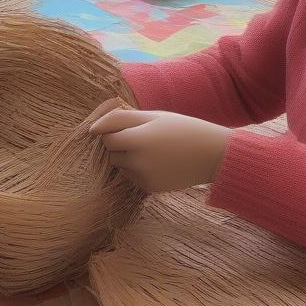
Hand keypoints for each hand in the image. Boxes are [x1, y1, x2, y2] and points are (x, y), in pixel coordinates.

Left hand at [90, 107, 230, 192]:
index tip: (129, 127)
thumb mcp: (154, 116)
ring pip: (120, 167)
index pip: (106, 138)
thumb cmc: (182, 129)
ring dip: (128, 158)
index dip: (114, 131)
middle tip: (143, 137)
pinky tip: (157, 162)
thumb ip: (121, 119)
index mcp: (139, 139)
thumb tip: (92, 129)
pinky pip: (132, 177)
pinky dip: (138, 170)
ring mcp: (144, 178)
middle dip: (120, 145)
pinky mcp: (149, 188)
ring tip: (152, 150)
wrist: (212, 155)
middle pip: (111, 154)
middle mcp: (139, 162)